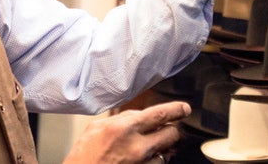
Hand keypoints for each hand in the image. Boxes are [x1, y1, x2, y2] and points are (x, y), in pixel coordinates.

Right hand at [63, 101, 189, 163]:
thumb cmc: (83, 157)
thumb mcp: (97, 128)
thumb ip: (122, 119)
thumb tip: (140, 116)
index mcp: (125, 128)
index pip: (160, 114)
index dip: (176, 110)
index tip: (184, 108)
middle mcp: (138, 148)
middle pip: (171, 135)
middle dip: (171, 131)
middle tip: (166, 129)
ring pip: (166, 154)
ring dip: (161, 150)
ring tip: (146, 149)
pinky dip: (152, 163)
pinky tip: (140, 161)